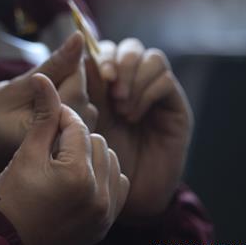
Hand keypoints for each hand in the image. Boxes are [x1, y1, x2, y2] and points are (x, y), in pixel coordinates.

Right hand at [0, 32, 97, 170]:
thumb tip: (79, 38)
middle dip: (62, 81)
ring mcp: (71, 147)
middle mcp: (68, 141)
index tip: (40, 70)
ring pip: (82, 103)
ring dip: (62, 93)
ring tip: (33, 101)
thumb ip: (53, 65)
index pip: (78, 81)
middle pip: (82, 93)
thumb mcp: (16, 87)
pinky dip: (62, 105)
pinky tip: (40, 111)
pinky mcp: (69, 146)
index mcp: (53, 129)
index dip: (62, 65)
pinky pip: (78, 115)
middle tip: (31, 87)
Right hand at [0, 74, 129, 244]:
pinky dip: (103, 178)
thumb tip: (44, 79)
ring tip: (64, 162)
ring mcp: (104, 212)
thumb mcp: (25, 153)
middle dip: (76, 139)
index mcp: (77, 174)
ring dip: (91, 157)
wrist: (7, 241)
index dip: (60, 117)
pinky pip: (118, 186)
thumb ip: (42, 115)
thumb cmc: (10, 196)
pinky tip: (79, 180)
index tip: (45, 120)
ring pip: (111, 162)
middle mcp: (98, 195)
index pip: (78, 127)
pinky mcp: (105, 224)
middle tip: (51, 146)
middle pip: (98, 142)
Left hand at [88, 38, 192, 220]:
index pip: (103, 49)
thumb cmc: (91, 161)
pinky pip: (165, 79)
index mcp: (101, 84)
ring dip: (134, 77)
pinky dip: (148, 91)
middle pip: (128, 48)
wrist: (121, 197)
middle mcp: (129, 85)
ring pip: (150, 58)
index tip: (95, 73)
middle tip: (111, 87)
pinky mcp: (173, 107)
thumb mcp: (74, 122)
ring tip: (121, 107)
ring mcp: (153, 94)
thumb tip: (72, 47)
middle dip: (119, 62)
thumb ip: (72, 88)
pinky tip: (133, 115)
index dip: (99, 53)